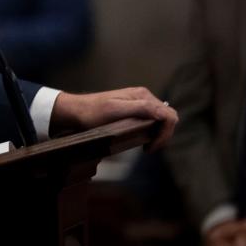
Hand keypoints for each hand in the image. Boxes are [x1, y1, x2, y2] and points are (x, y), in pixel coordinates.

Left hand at [51, 87, 177, 149]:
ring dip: (159, 134)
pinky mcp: (135, 109)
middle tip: (149, 149)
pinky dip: (152, 132)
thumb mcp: (115, 111)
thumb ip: (140, 109)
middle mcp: (144, 97)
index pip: (169, 115)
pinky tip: (142, 140)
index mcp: (143, 96)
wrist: (76, 111)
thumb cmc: (93, 113)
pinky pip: (152, 120)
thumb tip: (163, 112)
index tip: (152, 147)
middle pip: (168, 117)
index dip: (166, 133)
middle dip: (164, 135)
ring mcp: (140, 102)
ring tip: (146, 146)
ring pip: (161, 120)